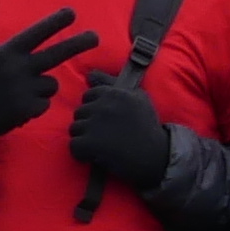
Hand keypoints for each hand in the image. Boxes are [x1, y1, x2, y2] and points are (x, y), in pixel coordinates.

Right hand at [0, 0, 97, 143]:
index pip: (36, 33)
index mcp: (6, 53)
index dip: (55, 22)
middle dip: (78, 43)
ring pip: (51, 83)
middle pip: (56, 54)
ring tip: (20, 91)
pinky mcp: (27, 111)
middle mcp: (18, 70)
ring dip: (43, 85)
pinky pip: (45, 103)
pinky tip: (18, 106)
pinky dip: (36, 104)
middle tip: (97, 36)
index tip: (72, 13)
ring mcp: (24, 91)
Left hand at [65, 68, 178, 194]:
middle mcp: (103, 106)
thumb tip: (89, 74)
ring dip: (84, 138)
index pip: (88, 96)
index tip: (106, 120)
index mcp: (114, 93)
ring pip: (74, 128)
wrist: (155, 156)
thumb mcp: (138, 97)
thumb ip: (111, 83)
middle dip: (89, 123)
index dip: (95, 109)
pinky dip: (82, 153)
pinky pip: (73, 146)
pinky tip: (95, 156)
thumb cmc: (148, 126)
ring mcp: (95, 124)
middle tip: (104, 135)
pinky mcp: (90, 144)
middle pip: (79, 112)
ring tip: (100, 145)